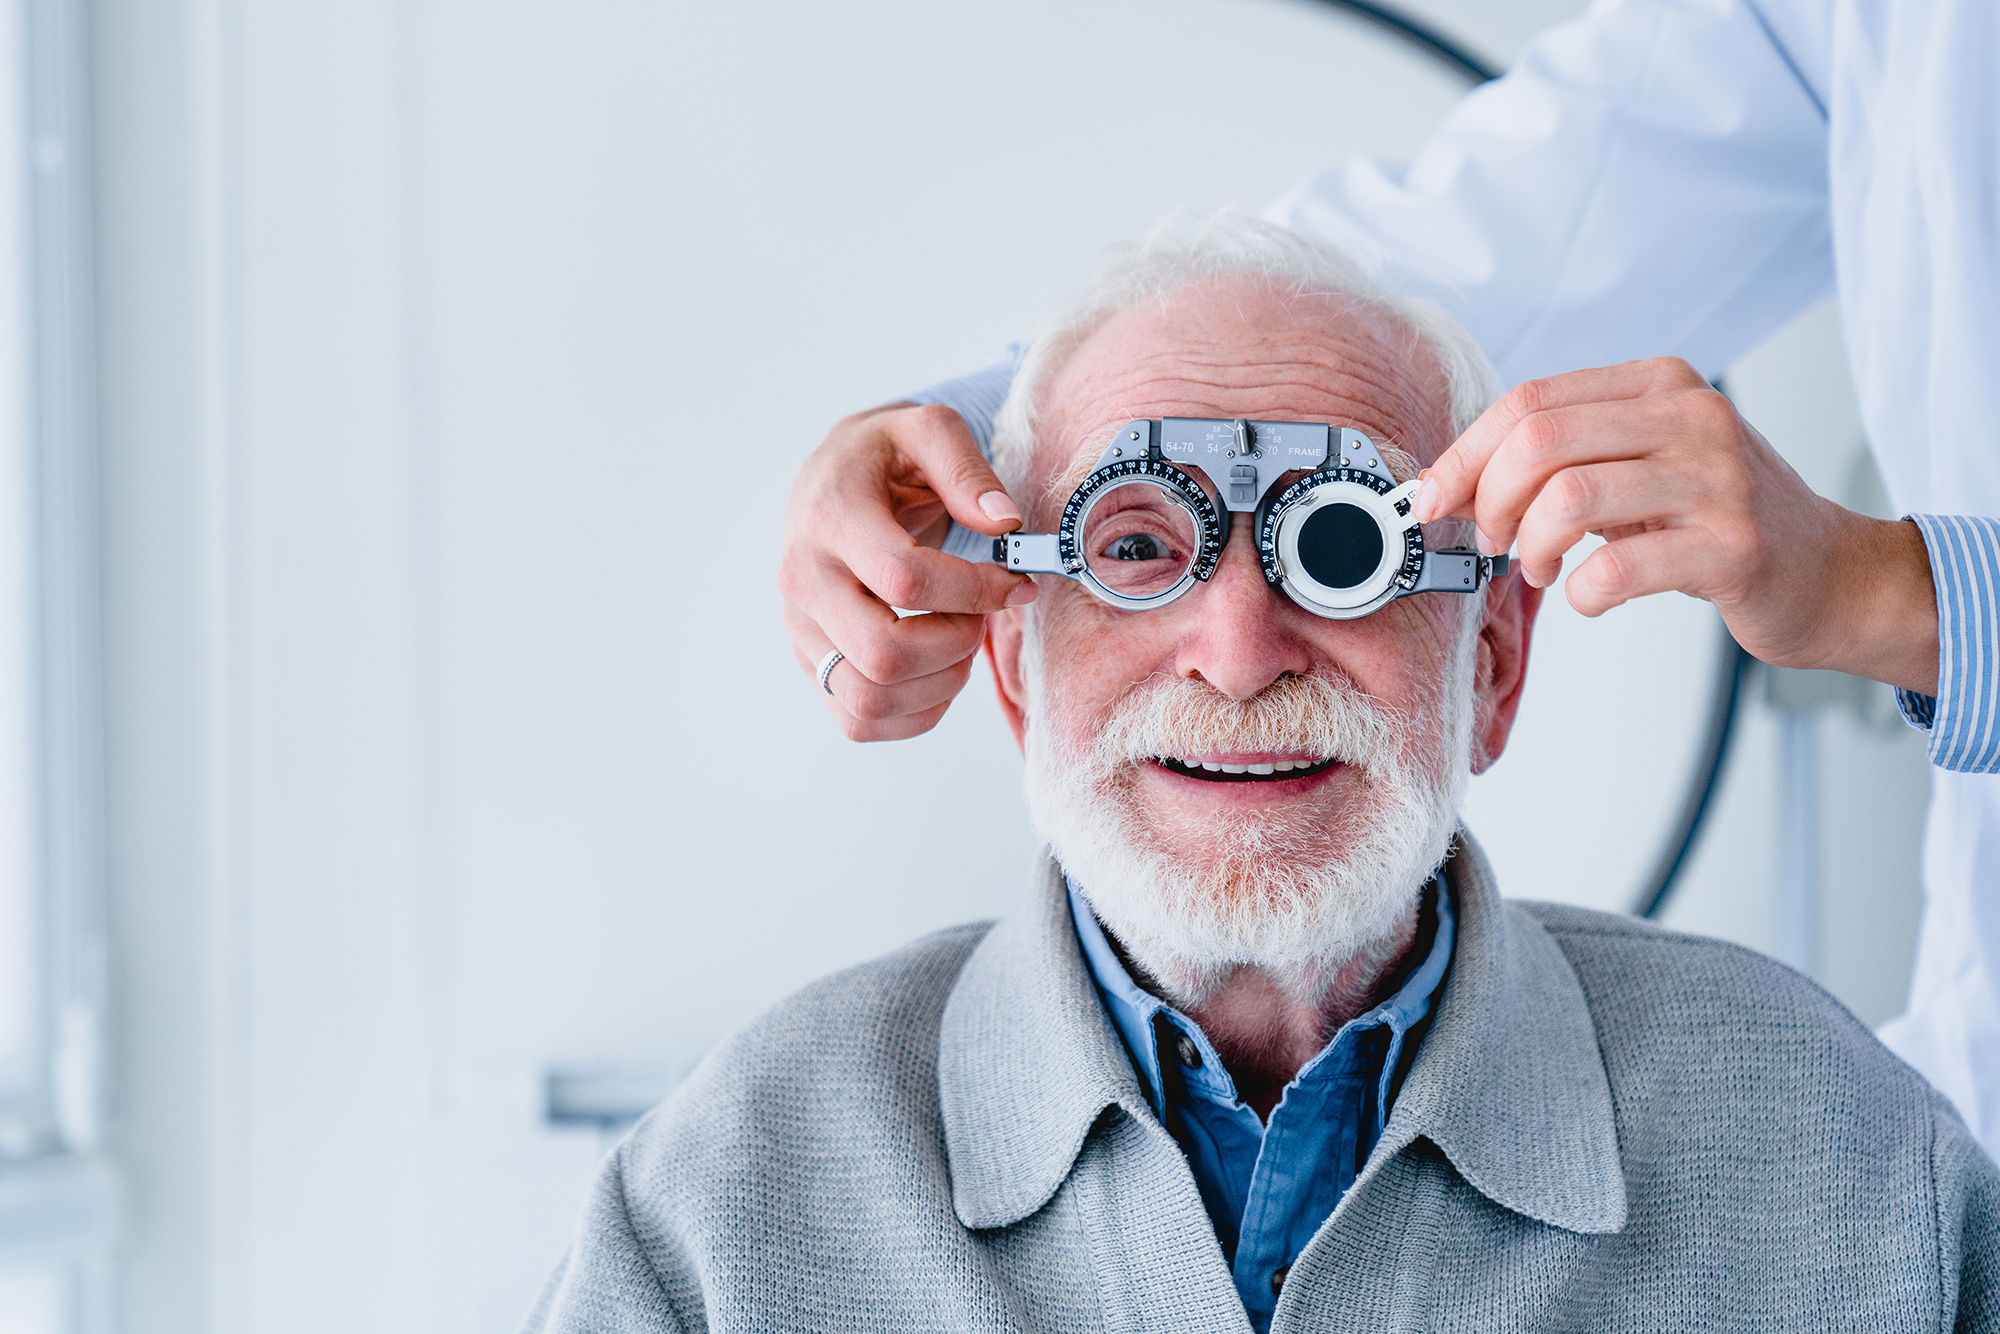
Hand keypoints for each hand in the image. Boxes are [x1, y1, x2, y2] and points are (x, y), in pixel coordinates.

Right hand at [779, 402, 1037, 740]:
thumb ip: (968, 469)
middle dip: (956, 645)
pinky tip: (940, 670)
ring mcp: (801, 628)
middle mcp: (802, 578)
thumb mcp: (927, 430)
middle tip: (978, 617)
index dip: (974, 591)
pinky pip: (859, 721)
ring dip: (940, 684)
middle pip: (883, 654)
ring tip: (961, 641)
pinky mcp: (812, 662)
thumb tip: (1005, 522)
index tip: (1014, 583)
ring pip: (869, 699)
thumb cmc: (886, 458)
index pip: (903, 579)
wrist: (832, 481)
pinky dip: (915, 713)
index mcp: (829, 515)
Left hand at [1411, 357, 1938, 694]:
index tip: (1430, 500)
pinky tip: (1590, 596)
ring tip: (1537, 569)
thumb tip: (1447, 488)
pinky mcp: (1733, 547)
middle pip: (1538, 441)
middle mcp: (1690, 417)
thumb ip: (1555, 462)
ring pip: (1568, 498)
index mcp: (1657, 384)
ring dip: (1529, 547)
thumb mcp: (1638, 466)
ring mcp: (1717, 480)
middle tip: (1493, 541)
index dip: (1463, 455)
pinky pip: (1617, 568)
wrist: (1829, 572)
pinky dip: (1581, 592)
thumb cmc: (1715, 519)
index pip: (1528, 401)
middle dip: (1489, 500)